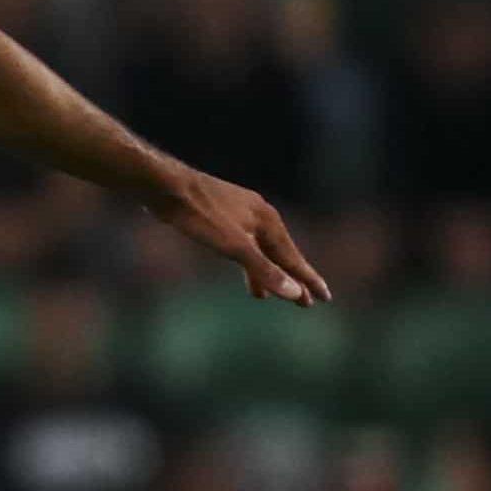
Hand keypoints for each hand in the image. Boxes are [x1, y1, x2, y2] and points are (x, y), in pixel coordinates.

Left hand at [154, 171, 330, 306]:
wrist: (166, 186)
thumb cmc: (200, 215)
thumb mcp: (234, 247)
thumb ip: (264, 270)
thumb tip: (295, 292)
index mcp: (268, 222)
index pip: (294, 258)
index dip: (308, 280)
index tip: (324, 298)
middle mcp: (260, 215)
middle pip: (280, 253)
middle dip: (291, 278)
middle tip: (304, 303)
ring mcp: (240, 213)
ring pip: (259, 248)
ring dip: (265, 272)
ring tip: (264, 296)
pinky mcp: (220, 214)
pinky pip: (242, 243)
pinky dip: (245, 259)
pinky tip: (239, 266)